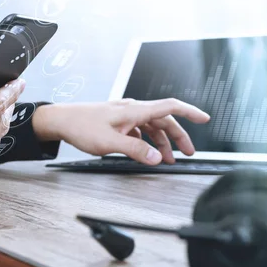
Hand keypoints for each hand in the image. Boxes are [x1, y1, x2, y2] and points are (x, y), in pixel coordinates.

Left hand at [32, 98, 209, 164]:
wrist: (61, 120)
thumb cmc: (81, 126)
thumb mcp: (109, 142)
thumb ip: (134, 150)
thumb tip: (156, 157)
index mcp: (134, 110)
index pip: (169, 107)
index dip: (190, 112)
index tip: (205, 118)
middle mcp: (132, 110)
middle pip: (164, 120)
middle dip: (179, 137)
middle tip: (189, 153)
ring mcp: (125, 116)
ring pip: (151, 127)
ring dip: (162, 142)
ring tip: (167, 159)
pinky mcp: (118, 122)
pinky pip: (139, 131)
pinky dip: (146, 142)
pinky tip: (145, 153)